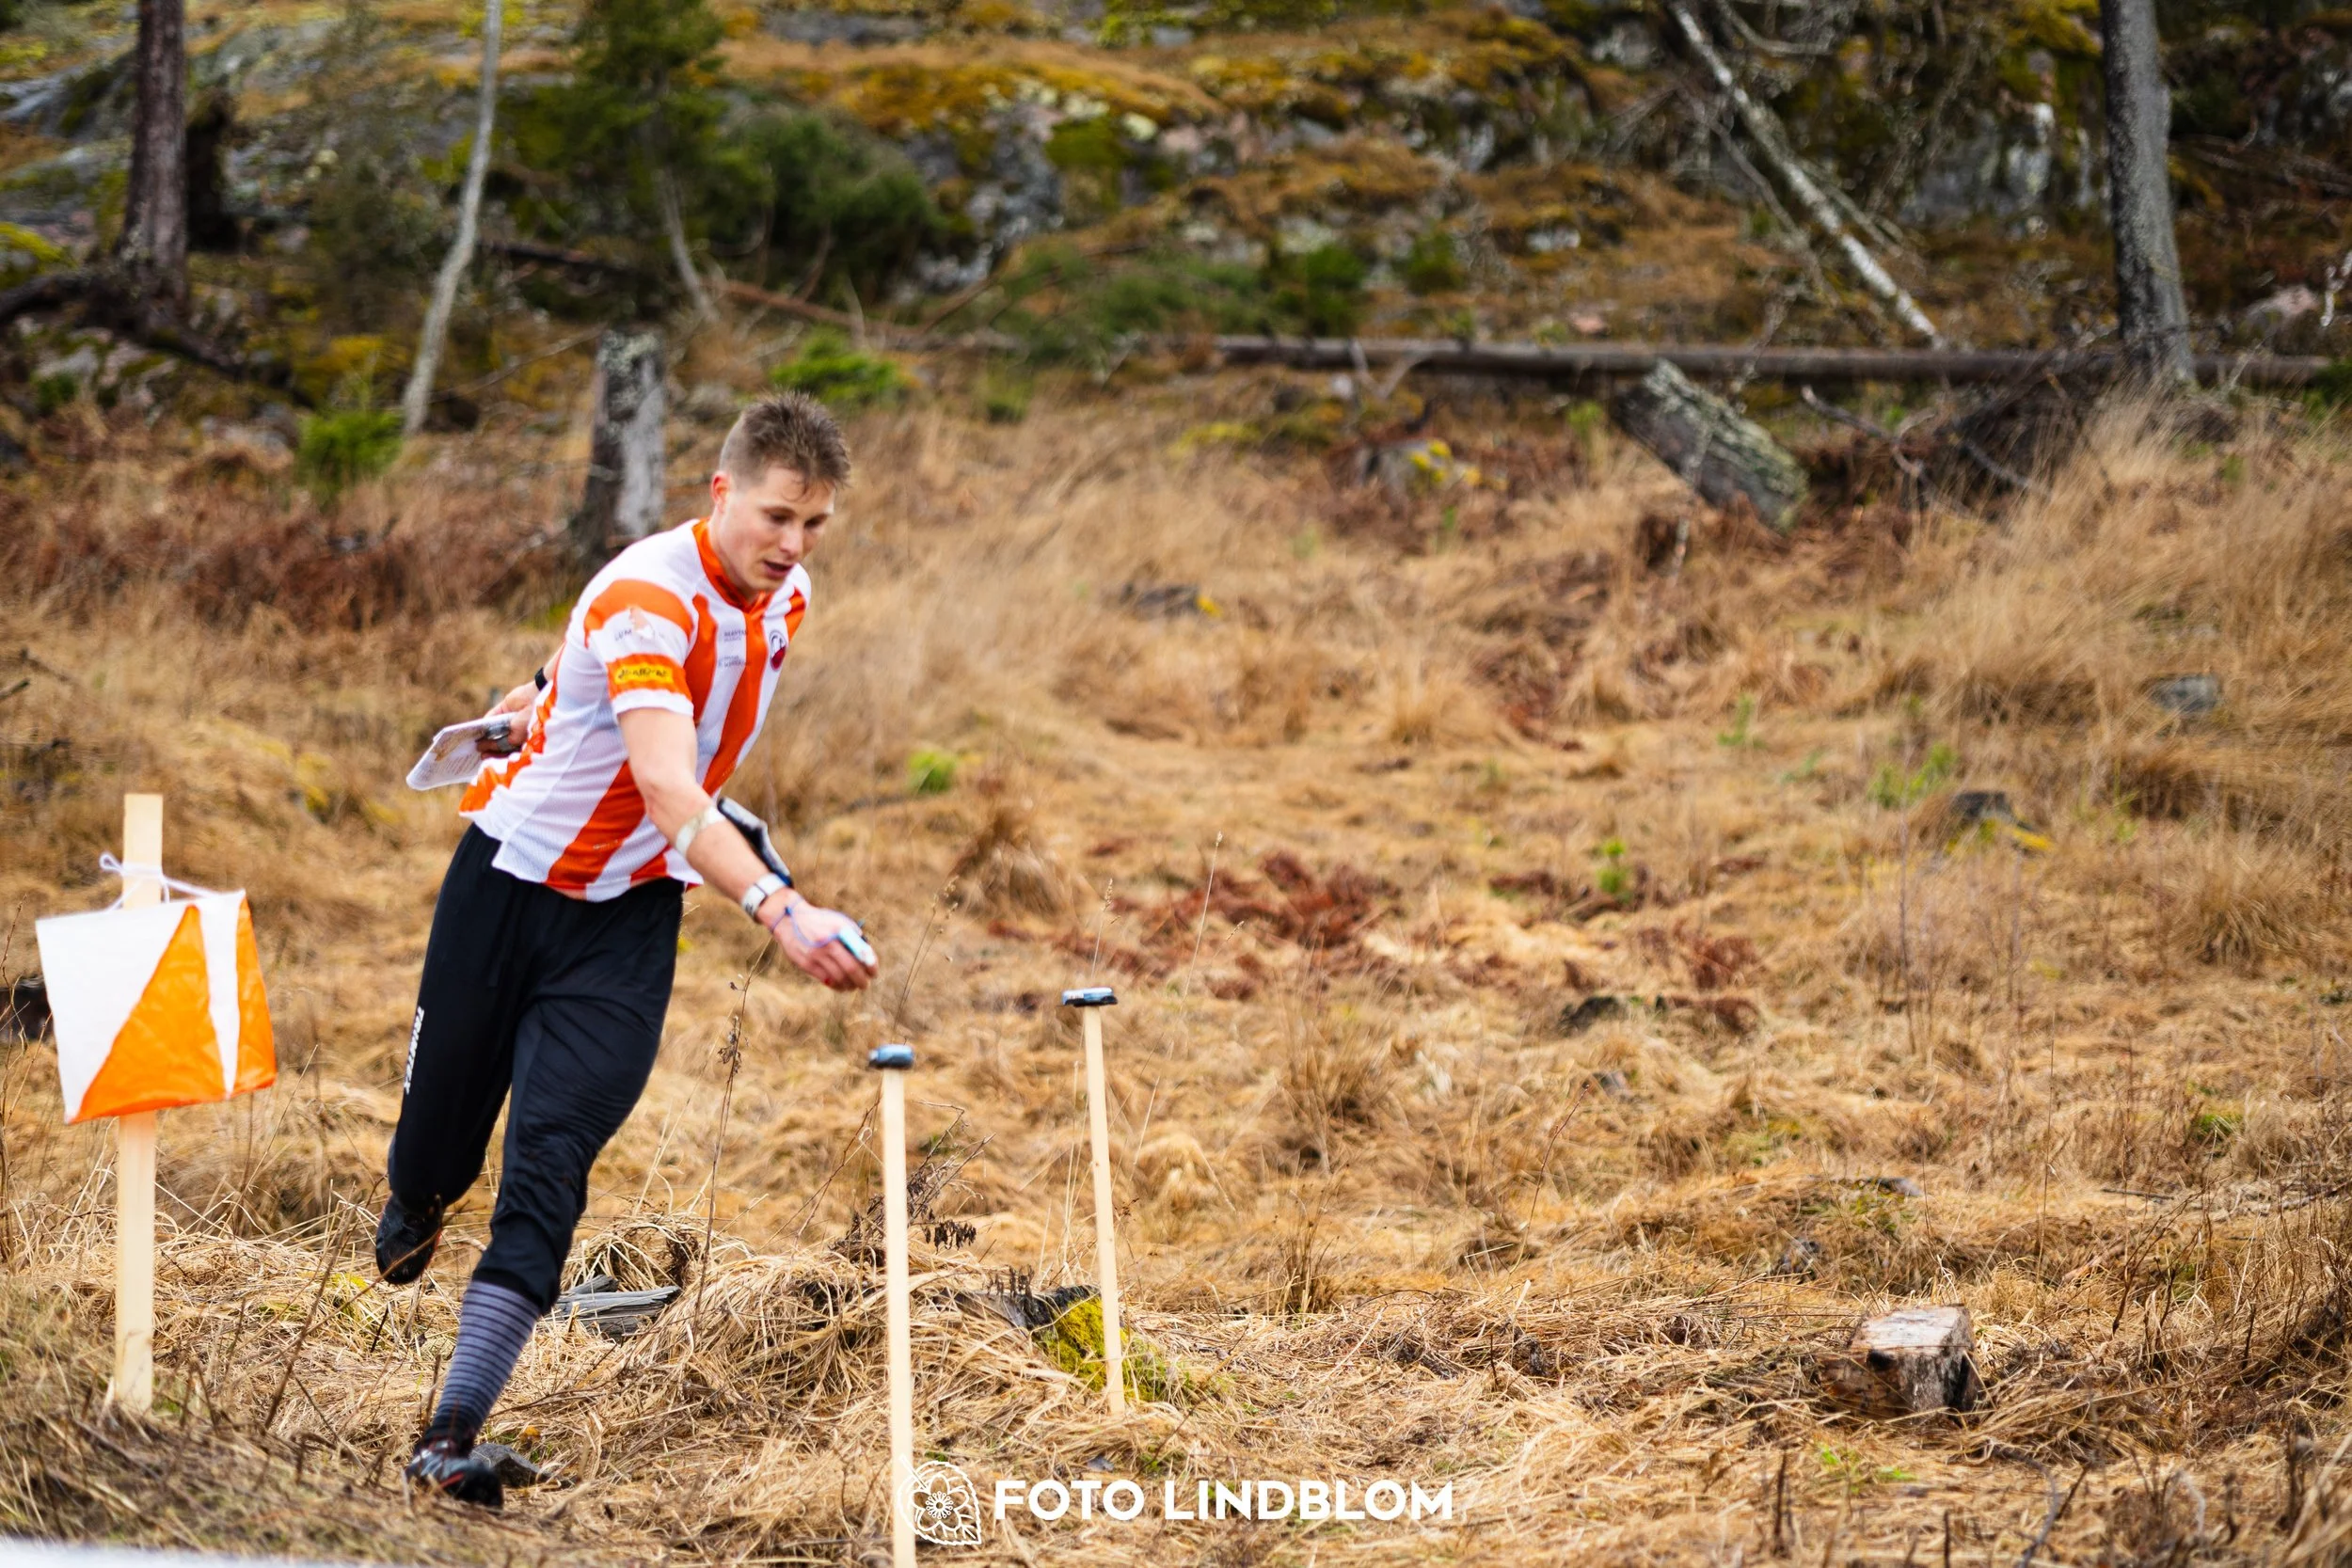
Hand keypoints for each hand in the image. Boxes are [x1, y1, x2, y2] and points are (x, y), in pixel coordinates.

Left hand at [479, 681, 542, 754]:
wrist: (537, 701)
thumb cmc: (532, 724)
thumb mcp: (515, 739)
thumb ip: (499, 743)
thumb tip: (483, 745)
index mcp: (524, 740)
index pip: (507, 750)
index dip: (495, 754)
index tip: (483, 756)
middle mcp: (517, 730)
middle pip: (498, 740)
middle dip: (488, 745)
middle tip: (477, 750)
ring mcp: (510, 718)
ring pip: (494, 728)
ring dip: (484, 734)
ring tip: (474, 740)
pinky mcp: (504, 707)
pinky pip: (491, 716)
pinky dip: (484, 722)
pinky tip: (476, 729)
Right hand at [760, 893, 875, 990]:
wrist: (788, 919)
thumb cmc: (819, 921)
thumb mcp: (837, 921)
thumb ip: (852, 934)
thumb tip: (867, 955)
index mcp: (839, 930)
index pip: (861, 953)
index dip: (870, 966)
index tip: (873, 973)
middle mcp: (828, 943)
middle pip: (851, 969)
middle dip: (861, 980)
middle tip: (865, 985)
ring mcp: (816, 955)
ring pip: (838, 978)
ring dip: (849, 986)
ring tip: (853, 987)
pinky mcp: (806, 964)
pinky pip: (826, 980)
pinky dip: (836, 985)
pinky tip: (841, 986)